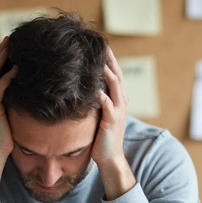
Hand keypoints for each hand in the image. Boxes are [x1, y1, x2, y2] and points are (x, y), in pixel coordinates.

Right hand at [0, 36, 17, 159]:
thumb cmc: (4, 131)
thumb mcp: (7, 108)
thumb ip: (11, 95)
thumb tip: (27, 83)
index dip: (0, 53)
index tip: (11, 42)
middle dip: (1, 50)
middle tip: (11, 37)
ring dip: (2, 58)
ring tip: (12, 46)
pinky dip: (7, 77)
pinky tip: (16, 69)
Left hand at [94, 48, 128, 169]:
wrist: (110, 157)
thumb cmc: (101, 136)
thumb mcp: (99, 113)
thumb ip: (95, 100)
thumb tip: (81, 85)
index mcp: (118, 98)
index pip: (114, 73)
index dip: (108, 60)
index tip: (98, 46)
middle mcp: (120, 101)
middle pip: (117, 74)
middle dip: (109, 59)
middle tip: (100, 45)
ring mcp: (118, 110)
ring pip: (115, 85)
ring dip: (107, 72)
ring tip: (98, 60)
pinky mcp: (112, 120)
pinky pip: (108, 104)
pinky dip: (101, 95)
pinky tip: (94, 88)